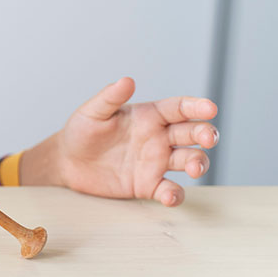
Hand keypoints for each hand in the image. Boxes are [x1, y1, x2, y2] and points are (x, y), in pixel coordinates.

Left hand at [25, 77, 218, 205]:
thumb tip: (127, 80)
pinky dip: (175, 195)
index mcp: (148, 116)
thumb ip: (110, 97)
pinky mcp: (148, 185)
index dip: (196, 107)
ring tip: (194, 168)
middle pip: (192, 133)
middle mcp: (158, 138)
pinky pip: (169, 190)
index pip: (179, 108)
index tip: (210, 108)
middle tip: (207, 138)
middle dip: (206, 134)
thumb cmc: (81, 131)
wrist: (67, 161)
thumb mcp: (93, 112)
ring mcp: (156, 162)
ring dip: (199, 163)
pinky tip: (170, 196)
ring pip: (190, 160)